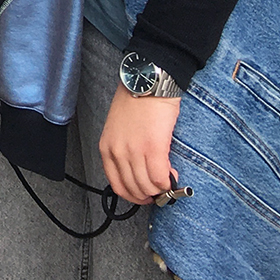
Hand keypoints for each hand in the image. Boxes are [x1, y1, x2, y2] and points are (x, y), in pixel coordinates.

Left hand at [100, 87, 180, 204]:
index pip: (116, 185)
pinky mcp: (153, 148)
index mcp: (106, 148)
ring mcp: (134, 151)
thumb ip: (123, 150)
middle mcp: (117, 153)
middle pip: (133, 189)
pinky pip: (161, 178)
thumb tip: (138, 171)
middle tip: (161, 191)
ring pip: (148, 187)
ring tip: (168, 181)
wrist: (147, 84)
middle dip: (149, 195)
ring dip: (160, 190)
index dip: (133, 196)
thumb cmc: (135, 102)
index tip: (145, 196)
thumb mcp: (118, 129)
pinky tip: (173, 175)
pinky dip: (168, 182)